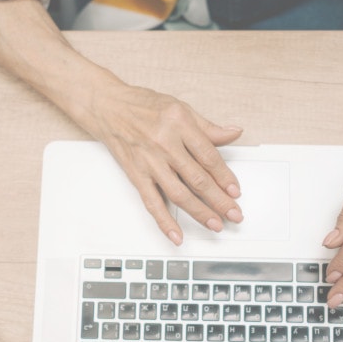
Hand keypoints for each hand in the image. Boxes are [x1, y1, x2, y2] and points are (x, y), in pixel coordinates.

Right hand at [88, 82, 244, 244]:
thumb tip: (233, 133)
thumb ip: (208, 127)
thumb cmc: (143, 106)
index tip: (235, 191)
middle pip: (197, 178)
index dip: (225, 177)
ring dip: (199, 213)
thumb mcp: (181, 108)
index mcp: (180, 124)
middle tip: (233, 214)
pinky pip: (152, 202)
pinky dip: (165, 222)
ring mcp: (149, 161)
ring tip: (215, 224)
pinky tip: (176, 235)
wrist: (108, 107)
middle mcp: (165, 143)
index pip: (208, 156)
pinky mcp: (136, 174)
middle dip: (219, 200)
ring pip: (179, 193)